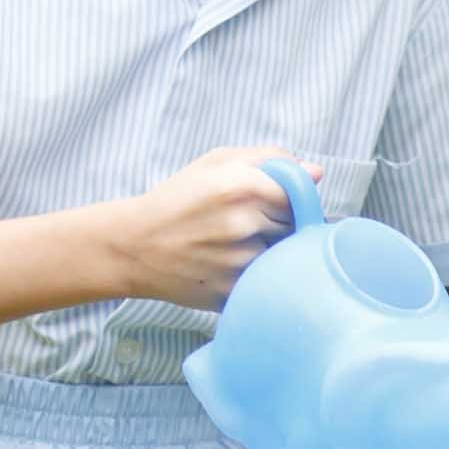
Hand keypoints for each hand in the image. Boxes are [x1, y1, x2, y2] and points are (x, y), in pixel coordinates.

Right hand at [119, 143, 310, 309]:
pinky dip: (257, 276)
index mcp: (241, 185)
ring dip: (270, 253)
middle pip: (296, 226)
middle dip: (282, 225)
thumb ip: (269, 159)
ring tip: (234, 247)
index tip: (277, 203)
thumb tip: (316, 172)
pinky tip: (229, 267)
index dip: (292, 199)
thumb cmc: (177, 201)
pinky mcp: (234, 290)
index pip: (301, 194)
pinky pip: (266, 282)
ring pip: (283, 256)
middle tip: (249, 225)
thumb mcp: (215, 164)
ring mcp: (239, 260)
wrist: (133, 247)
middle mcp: (243, 223)